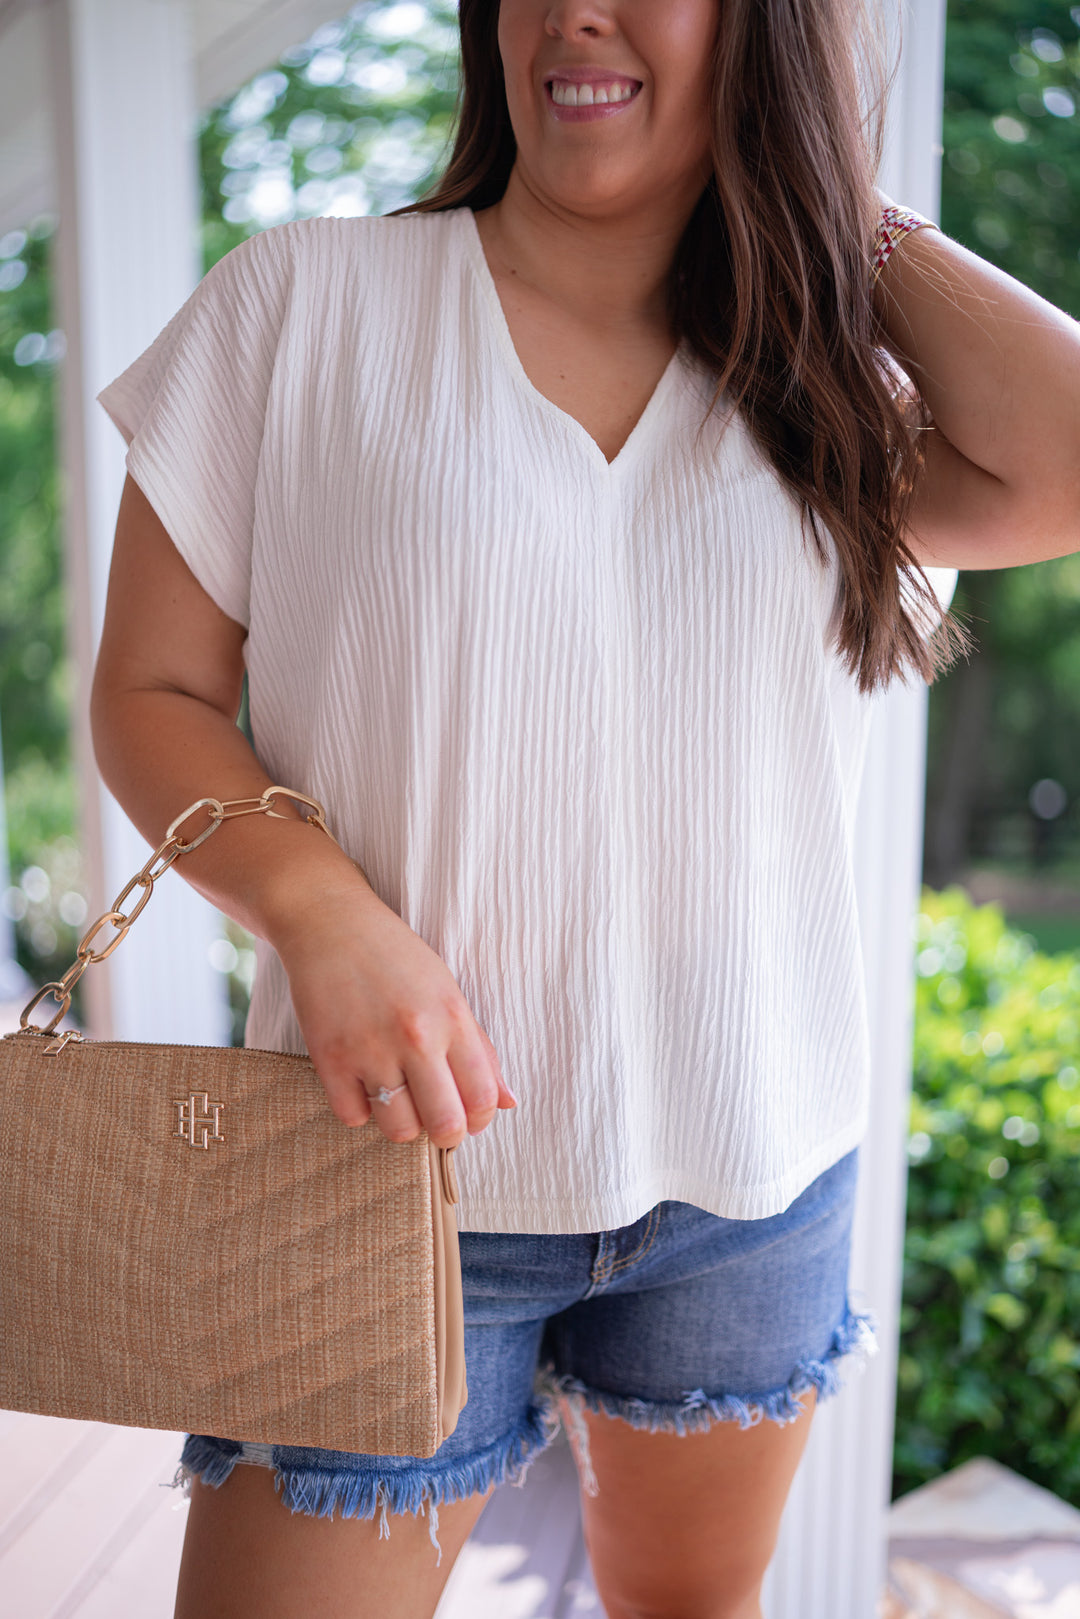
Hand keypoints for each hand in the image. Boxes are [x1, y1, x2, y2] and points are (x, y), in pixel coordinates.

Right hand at [271, 886, 516, 1147]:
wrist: (331, 923)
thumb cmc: (395, 957)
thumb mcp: (448, 992)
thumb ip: (479, 1049)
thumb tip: (508, 1102)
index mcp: (452, 1018)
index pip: (483, 1097)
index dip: (479, 1119)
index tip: (469, 1117)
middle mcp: (416, 1037)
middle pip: (445, 1124)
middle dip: (446, 1133)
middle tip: (436, 1120)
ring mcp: (370, 1050)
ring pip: (399, 1130)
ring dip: (402, 1124)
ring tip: (398, 1098)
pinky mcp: (329, 1058)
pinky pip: (353, 1117)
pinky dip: (360, 1109)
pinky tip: (363, 1084)